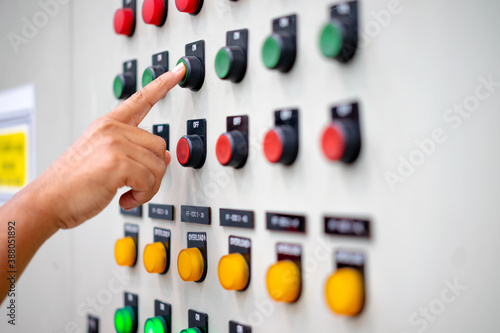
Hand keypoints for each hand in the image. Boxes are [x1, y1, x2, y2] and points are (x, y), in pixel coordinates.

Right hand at [30, 63, 185, 229]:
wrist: (49, 199)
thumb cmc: (74, 182)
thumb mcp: (103, 158)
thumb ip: (133, 151)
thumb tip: (165, 156)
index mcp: (108, 125)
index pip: (141, 99)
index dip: (162, 84)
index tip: (178, 70)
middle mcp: (112, 129)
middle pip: (160, 146)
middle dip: (154, 172)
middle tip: (136, 186)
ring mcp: (115, 143)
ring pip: (158, 166)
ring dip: (148, 188)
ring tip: (129, 193)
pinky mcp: (118, 162)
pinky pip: (149, 181)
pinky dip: (142, 196)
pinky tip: (125, 199)